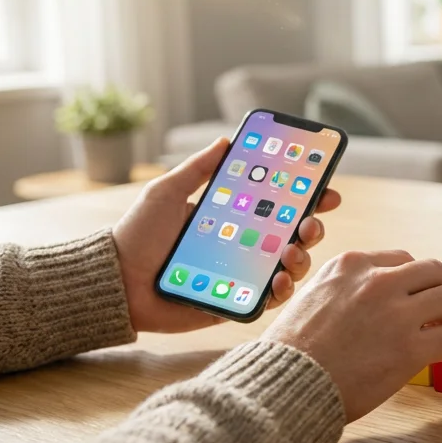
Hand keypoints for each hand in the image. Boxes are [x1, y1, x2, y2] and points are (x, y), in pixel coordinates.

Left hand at [113, 138, 341, 332]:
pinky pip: (270, 299)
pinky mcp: (236, 302)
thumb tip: (227, 140)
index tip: (325, 190)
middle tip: (312, 221)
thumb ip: (198, 168)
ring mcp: (242, 276)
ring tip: (292, 251)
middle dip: (313, 227)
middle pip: (293, 236)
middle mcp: (243, 247)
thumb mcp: (166, 192)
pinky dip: (283, 289)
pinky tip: (280, 279)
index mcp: (232, 219)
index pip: (278, 207)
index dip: (306, 199)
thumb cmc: (137, 235)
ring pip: (289, 267)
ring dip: (301, 257)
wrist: (115, 281)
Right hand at [260, 251, 441, 421]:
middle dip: (434, 292)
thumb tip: (376, 293)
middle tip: (429, 314)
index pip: (403, 259)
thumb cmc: (292, 349)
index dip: (408, 283)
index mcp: (351, 264)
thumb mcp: (313, 295)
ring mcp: (396, 312)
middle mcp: (377, 281)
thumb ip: (347, 287)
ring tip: (434, 332)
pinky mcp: (409, 347)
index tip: (405, 301)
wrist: (285, 384)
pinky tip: (430, 354)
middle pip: (433, 270)